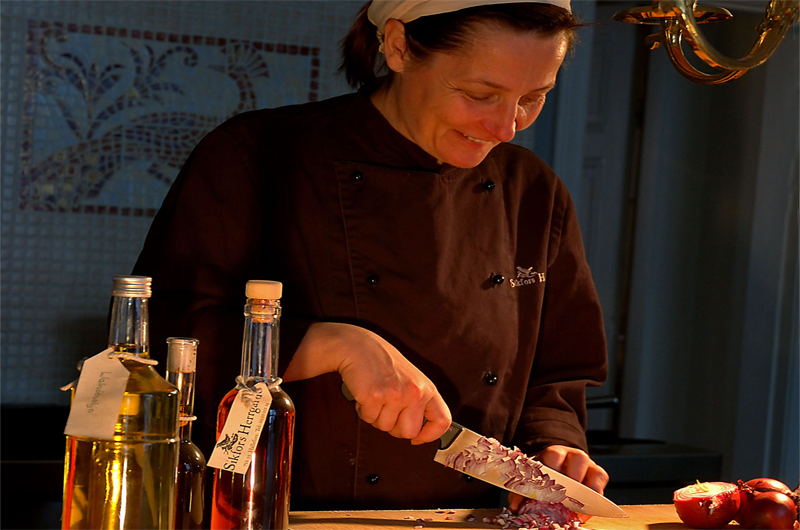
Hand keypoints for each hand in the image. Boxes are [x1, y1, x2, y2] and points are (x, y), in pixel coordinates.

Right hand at [283, 322, 450, 444]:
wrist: (358, 345)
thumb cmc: (382, 362)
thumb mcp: (411, 378)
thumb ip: (418, 400)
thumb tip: (418, 432)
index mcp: (427, 388)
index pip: (442, 420)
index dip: (431, 435)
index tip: (417, 438)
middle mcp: (414, 392)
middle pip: (409, 432)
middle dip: (394, 428)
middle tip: (386, 411)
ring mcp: (395, 394)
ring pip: (385, 427)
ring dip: (376, 416)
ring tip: (375, 395)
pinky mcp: (374, 396)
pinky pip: (368, 419)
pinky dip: (363, 411)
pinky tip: (364, 394)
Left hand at [507, 445, 608, 519]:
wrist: (557, 470)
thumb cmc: (544, 476)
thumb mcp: (531, 480)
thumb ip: (521, 492)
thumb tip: (515, 507)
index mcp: (554, 453)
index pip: (554, 455)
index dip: (552, 471)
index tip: (547, 488)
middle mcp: (574, 456)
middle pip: (579, 459)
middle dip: (574, 478)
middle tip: (565, 496)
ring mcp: (589, 465)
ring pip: (596, 471)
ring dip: (588, 490)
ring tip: (577, 506)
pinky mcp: (598, 476)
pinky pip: (603, 485)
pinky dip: (596, 499)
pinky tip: (584, 513)